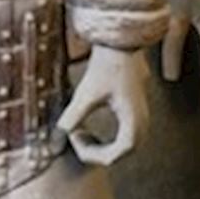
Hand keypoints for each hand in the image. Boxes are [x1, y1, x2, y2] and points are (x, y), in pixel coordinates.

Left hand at [60, 44, 154, 167]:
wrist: (122, 42)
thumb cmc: (109, 64)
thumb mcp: (87, 93)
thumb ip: (72, 117)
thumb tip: (57, 137)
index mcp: (133, 122)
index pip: (114, 156)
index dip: (90, 154)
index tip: (74, 138)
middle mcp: (142, 123)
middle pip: (120, 154)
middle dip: (95, 152)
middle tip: (75, 137)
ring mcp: (141, 119)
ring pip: (122, 147)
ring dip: (100, 146)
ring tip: (80, 132)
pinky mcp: (135, 112)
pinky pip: (123, 137)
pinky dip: (106, 139)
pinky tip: (89, 128)